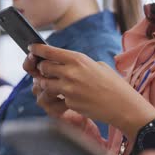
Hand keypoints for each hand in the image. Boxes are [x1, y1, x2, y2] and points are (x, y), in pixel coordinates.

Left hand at [24, 44, 154, 139]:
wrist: (123, 105)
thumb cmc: (114, 84)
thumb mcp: (98, 66)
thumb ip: (79, 64)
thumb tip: (63, 65)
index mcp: (78, 59)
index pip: (49, 51)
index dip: (37, 49)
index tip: (31, 49)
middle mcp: (70, 72)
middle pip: (43, 68)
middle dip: (43, 69)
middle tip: (47, 70)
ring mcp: (68, 89)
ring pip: (44, 84)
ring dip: (47, 84)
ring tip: (57, 84)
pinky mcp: (69, 103)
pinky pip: (56, 98)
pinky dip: (59, 97)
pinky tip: (71, 97)